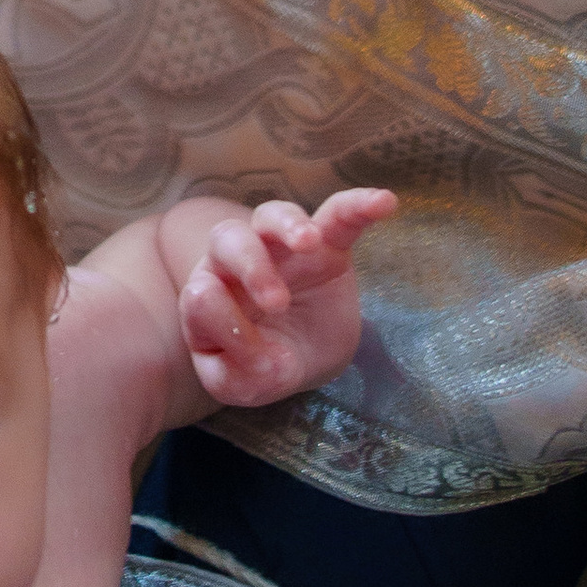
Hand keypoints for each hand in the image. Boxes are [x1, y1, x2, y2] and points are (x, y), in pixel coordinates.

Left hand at [179, 186, 396, 407]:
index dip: (220, 316)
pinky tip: (384, 202)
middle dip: (251, 267)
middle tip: (278, 304)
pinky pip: (340, 213)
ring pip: (271, 215)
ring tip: (310, 243)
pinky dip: (359, 205)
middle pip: (228, 240)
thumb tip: (226, 319)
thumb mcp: (249, 384)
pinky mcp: (327, 242)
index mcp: (210, 297)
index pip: (202, 293)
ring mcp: (281, 248)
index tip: (250, 348)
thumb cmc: (265, 369)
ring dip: (288, 225)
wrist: (308, 358)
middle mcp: (236, 262)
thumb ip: (234, 364)